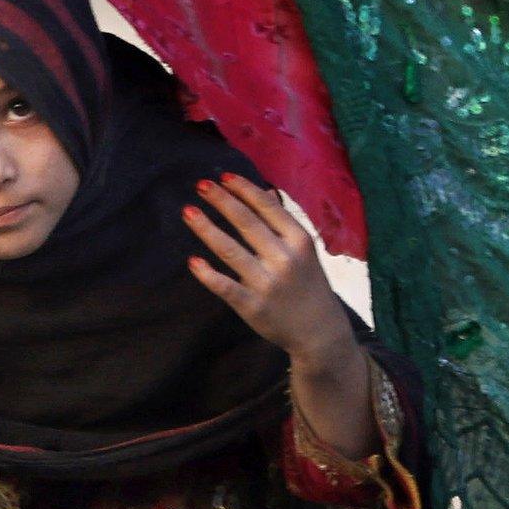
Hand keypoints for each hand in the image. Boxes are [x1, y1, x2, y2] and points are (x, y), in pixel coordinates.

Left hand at [183, 173, 355, 366]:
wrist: (319, 331)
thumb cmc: (308, 284)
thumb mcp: (304, 249)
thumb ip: (283, 220)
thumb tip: (265, 189)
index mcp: (299, 240)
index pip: (267, 207)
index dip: (244, 189)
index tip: (223, 176)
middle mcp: (284, 258)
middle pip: (247, 223)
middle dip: (222, 201)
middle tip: (200, 185)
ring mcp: (267, 283)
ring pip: (231, 250)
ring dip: (207, 228)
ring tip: (188, 211)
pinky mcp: (252, 306)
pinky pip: (225, 287)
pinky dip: (208, 274)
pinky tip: (192, 261)